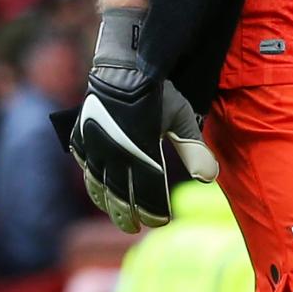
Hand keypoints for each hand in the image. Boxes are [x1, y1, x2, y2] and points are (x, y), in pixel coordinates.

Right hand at [62, 6, 215, 233]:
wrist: (124, 63)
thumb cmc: (157, 91)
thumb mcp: (181, 119)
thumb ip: (194, 150)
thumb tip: (210, 177)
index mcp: (139, 154)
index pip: (146, 194)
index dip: (152, 212)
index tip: (158, 222)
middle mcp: (113, 154)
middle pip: (117, 195)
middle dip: (126, 214)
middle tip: (132, 228)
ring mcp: (94, 144)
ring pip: (96, 182)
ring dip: (105, 201)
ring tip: (112, 211)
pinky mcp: (82, 133)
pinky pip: (82, 160)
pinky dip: (89, 175)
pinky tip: (94, 181)